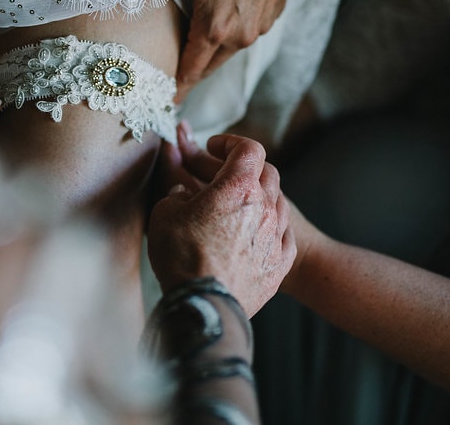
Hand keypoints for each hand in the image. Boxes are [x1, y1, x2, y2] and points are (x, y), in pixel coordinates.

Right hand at [147, 121, 295, 315]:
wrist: (205, 305)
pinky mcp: (280, 263)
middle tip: (225, 173)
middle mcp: (264, 206)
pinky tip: (258, 232)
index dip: (231, 143)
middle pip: (266, 172)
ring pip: (277, 202)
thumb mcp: (165, 213)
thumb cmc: (182, 256)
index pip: (248, 148)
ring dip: (260, 197)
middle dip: (246, 168)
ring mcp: (276, 235)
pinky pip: (283, 235)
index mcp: (238, 187)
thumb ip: (176, 193)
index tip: (214, 146)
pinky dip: (270, 228)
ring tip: (241, 203)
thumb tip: (182, 191)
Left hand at [171, 0, 308, 101]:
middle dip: (191, 73)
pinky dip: (231, 34)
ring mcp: (261, 26)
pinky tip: (222, 18)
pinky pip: (246, 34)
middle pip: (209, 66)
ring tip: (194, 48)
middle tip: (173, 78)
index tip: (166, 101)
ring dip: (211, 52)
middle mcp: (240, 35)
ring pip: (229, 51)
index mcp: (215, 27)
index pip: (191, 71)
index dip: (177, 88)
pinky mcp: (274, 14)